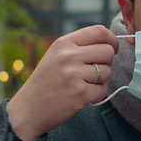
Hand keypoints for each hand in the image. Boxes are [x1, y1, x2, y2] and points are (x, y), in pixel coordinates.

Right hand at [7, 25, 118, 140]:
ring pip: (107, 72)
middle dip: (107, 62)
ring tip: (82, 84)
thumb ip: (80, 46)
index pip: (99, 31)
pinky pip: (102, 90)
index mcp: (63, 43)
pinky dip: (95, 95)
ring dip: (100, 80)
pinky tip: (81, 95)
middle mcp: (68, 56)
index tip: (113, 48)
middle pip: (108, 51)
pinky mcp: (80, 94)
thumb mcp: (56, 55)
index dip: (112, 39)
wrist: (28, 109)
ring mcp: (74, 75)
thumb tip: (110, 42)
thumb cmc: (47, 81)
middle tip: (94, 71)